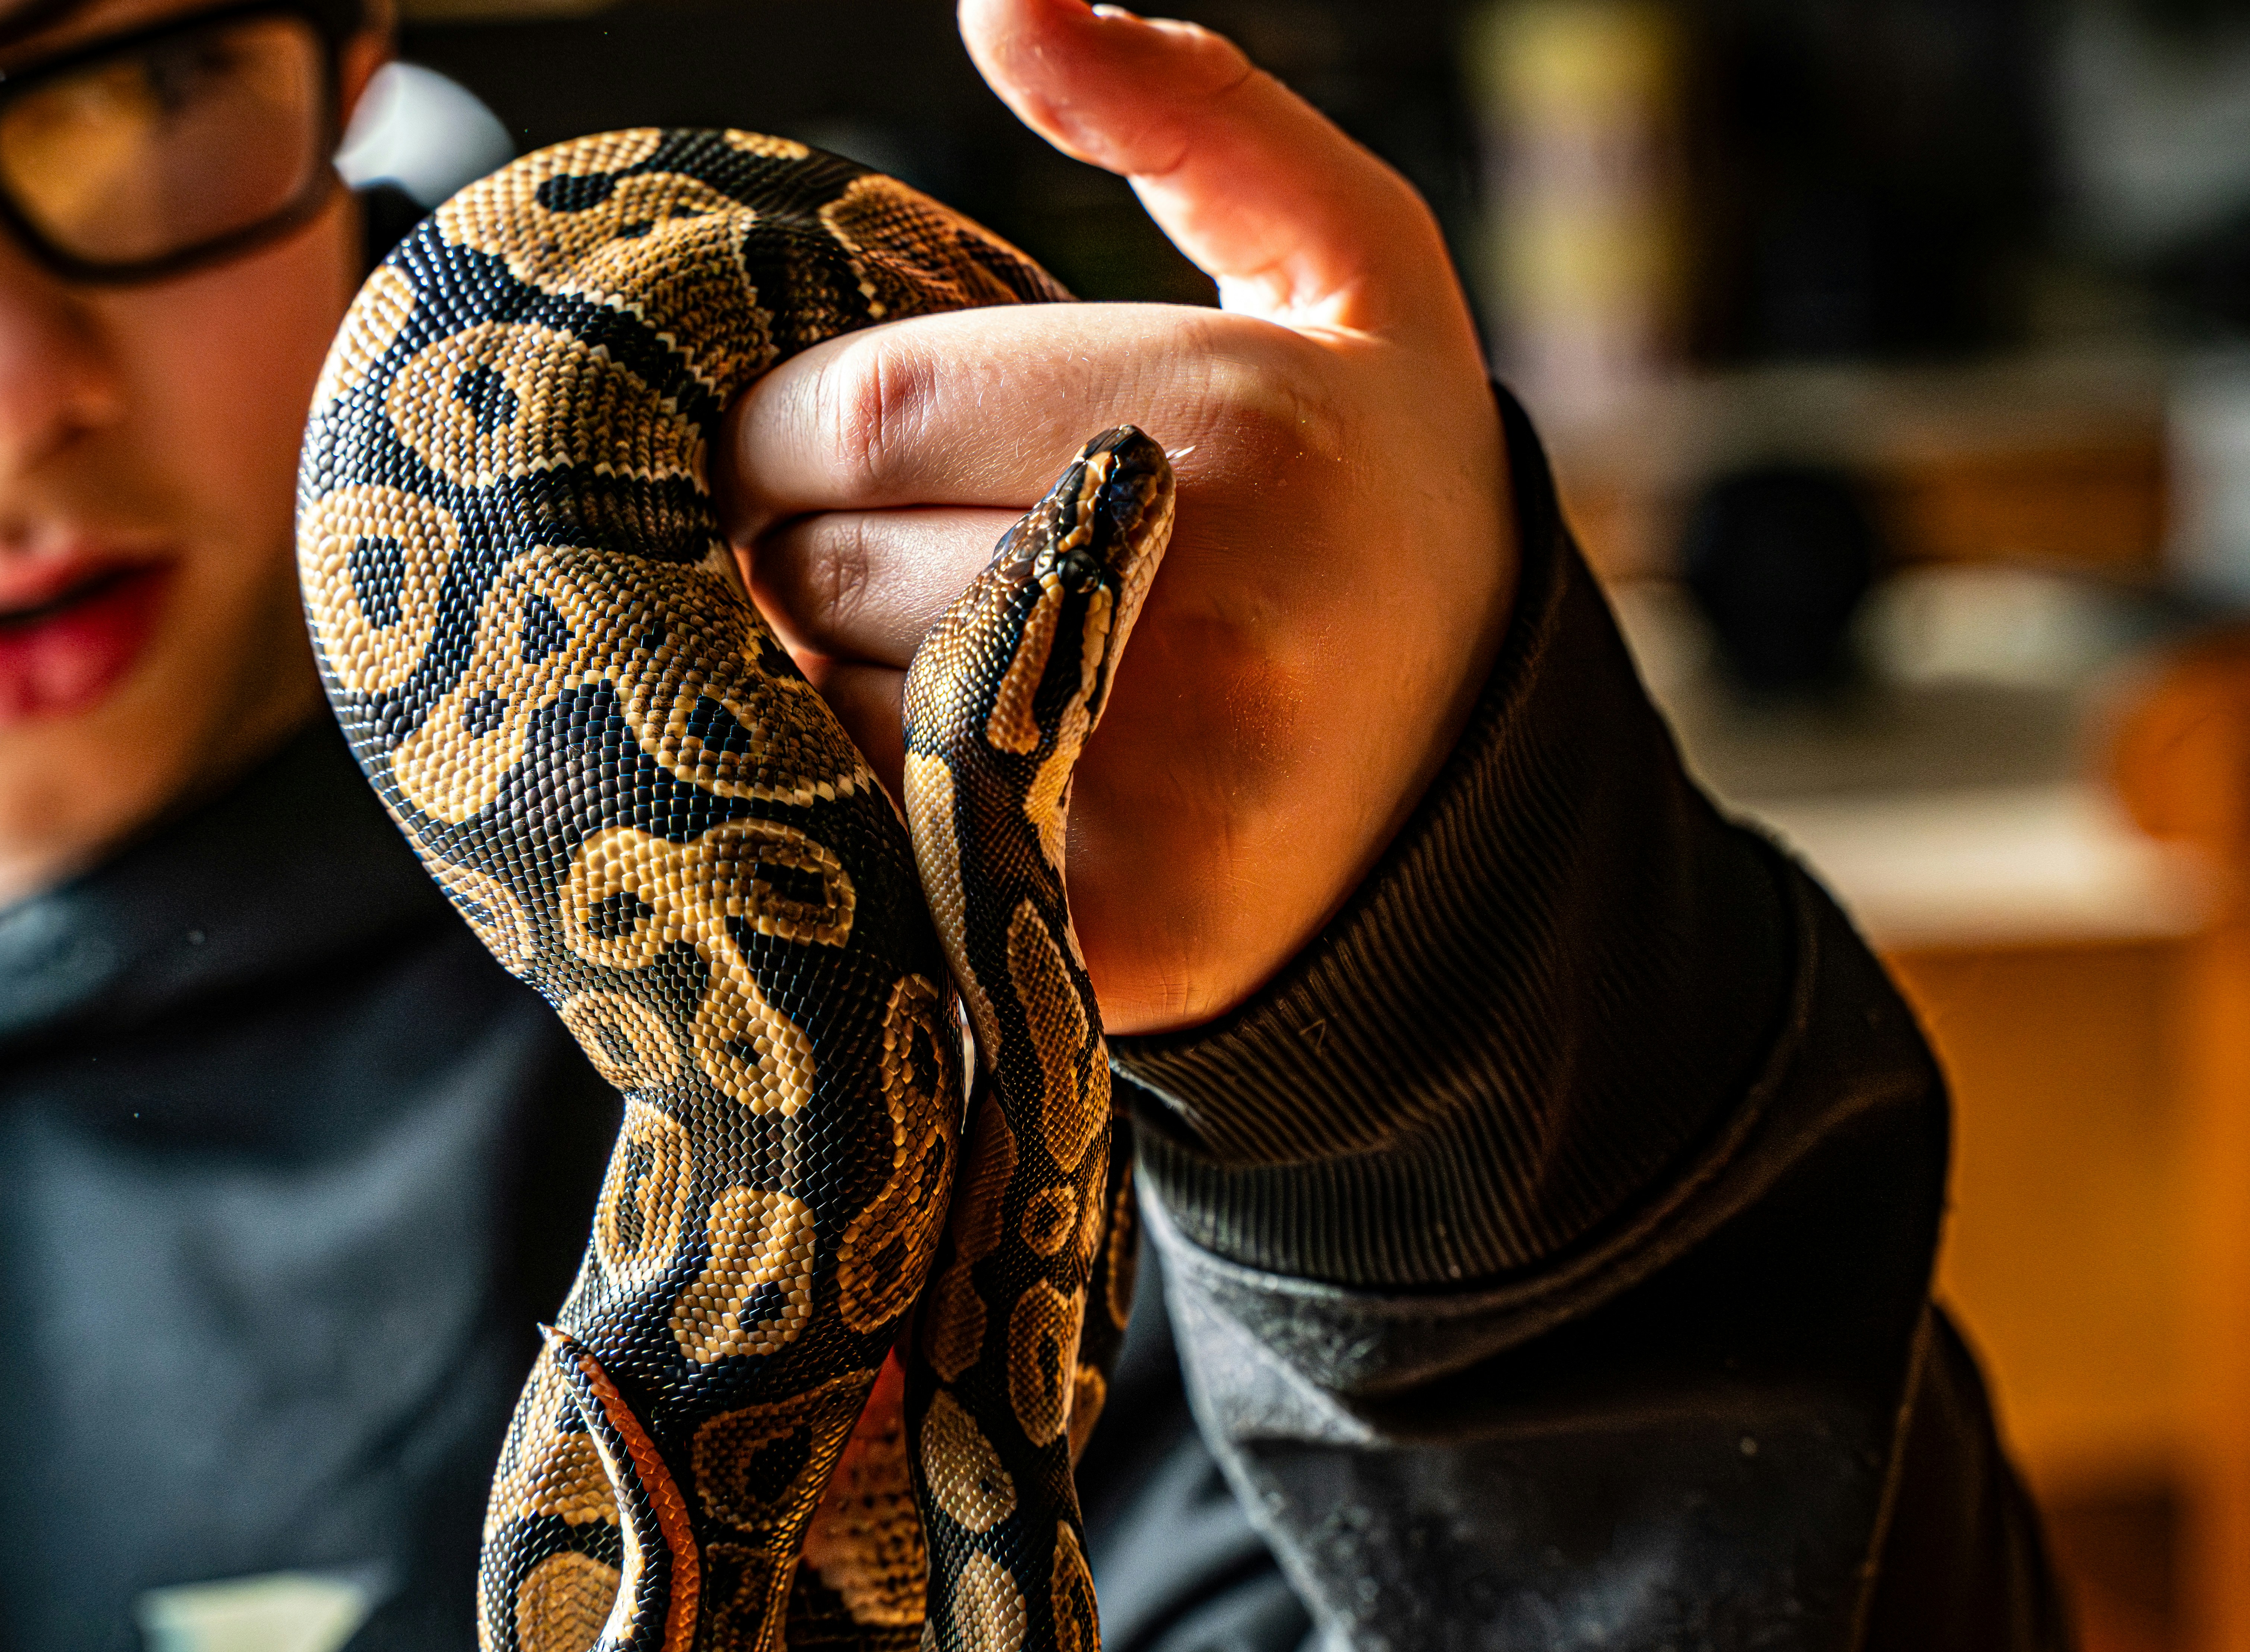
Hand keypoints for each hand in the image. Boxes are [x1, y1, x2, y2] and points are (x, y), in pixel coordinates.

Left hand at [716, 0, 1517, 1036]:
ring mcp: (1156, 802)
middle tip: (846, 546)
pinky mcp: (1112, 942)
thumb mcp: (1346, 268)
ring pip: (831, 716)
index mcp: (1227, 432)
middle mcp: (1195, 622)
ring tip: (908, 651)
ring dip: (816, 677)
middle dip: (788, 551)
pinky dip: (868, 802)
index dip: (767, 429)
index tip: (776, 440)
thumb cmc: (1380, 495)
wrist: (1483, 777)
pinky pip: (884, 851)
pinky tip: (944, 763)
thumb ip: (1189, 112)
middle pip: (822, 568)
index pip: (857, 412)